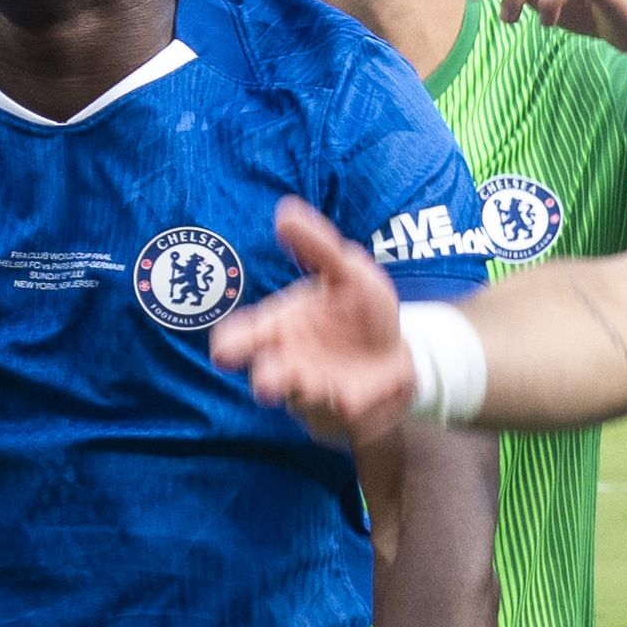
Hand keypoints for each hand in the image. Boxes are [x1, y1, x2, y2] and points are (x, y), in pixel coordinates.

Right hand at [210, 198, 421, 444]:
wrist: (401, 343)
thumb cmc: (359, 306)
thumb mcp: (346, 271)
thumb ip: (317, 247)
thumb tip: (285, 212)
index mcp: (279, 327)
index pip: (241, 338)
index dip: (230, 345)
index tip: (225, 352)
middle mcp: (290, 361)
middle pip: (266, 376)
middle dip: (267, 380)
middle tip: (269, 383)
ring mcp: (315, 387)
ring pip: (303, 399)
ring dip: (310, 395)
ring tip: (324, 388)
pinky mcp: (345, 407)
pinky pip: (343, 414)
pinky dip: (348, 406)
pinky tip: (353, 397)